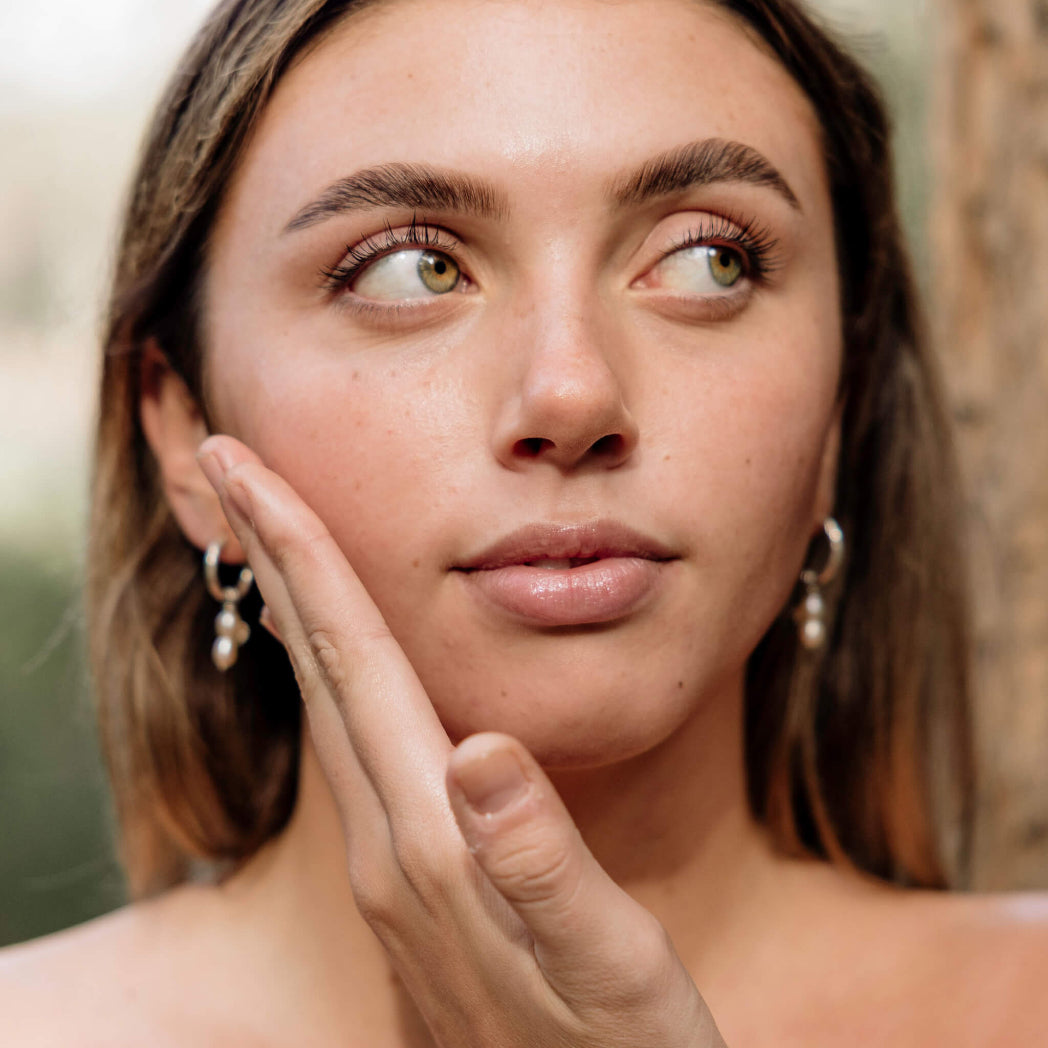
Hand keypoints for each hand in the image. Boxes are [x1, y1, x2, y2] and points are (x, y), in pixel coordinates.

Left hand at [198, 435, 726, 1047]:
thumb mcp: (605, 968)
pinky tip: (344, 669)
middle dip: (273, 559)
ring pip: (327, 707)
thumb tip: (482, 749)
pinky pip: (354, 750)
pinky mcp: (415, 886)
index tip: (247, 469)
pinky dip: (335, 678)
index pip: (353, 666)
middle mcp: (391, 847)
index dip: (303, 558)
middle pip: (317, 672)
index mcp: (430, 843)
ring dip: (295, 612)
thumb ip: (539, 863)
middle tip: (233, 469)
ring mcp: (394, 870)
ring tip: (275, 542)